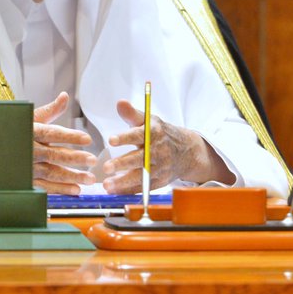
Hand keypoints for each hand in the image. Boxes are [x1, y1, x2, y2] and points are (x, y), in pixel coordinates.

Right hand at [32, 92, 96, 194]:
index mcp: (31, 132)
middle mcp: (28, 150)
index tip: (87, 139)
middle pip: (53, 154)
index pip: (52, 133)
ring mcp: (27, 167)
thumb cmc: (16, 132)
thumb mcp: (31, 119)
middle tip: (92, 160)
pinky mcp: (26, 181)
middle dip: (74, 158)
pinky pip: (44, 187)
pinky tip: (75, 189)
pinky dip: (60, 189)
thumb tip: (65, 96)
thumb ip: (51, 110)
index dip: (70, 136)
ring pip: (51, 173)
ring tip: (90, 178)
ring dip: (72, 177)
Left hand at [100, 100, 234, 192]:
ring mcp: (160, 168)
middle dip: (123, 163)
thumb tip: (120, 102)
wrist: (186, 151)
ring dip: (123, 182)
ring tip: (107, 184)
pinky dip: (128, 191)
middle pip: (139, 159)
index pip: (139, 135)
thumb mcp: (149, 120)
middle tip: (106, 167)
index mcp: (154, 133)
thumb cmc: (160, 134)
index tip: (111, 140)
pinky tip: (114, 191)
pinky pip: (143, 187)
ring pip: (141, 176)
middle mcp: (158, 151)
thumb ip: (132, 114)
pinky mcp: (160, 181)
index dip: (125, 137)